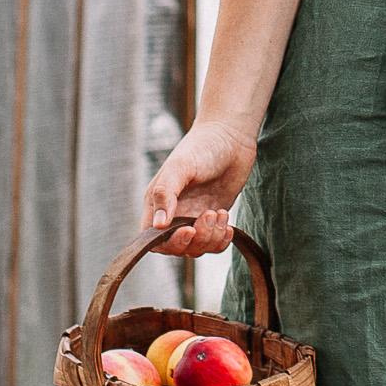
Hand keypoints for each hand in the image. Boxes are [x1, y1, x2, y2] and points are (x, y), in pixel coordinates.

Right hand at [142, 120, 256, 256]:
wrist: (231, 137)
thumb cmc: (201, 147)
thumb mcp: (180, 167)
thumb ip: (165, 194)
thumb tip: (157, 226)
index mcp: (158, 203)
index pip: (154, 240)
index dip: (170, 243)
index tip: (188, 229)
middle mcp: (175, 214)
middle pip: (178, 248)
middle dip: (196, 239)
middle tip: (209, 214)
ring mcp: (195, 217)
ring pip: (198, 247)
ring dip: (211, 237)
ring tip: (219, 212)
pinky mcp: (214, 218)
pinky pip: (215, 243)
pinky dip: (222, 239)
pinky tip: (228, 223)